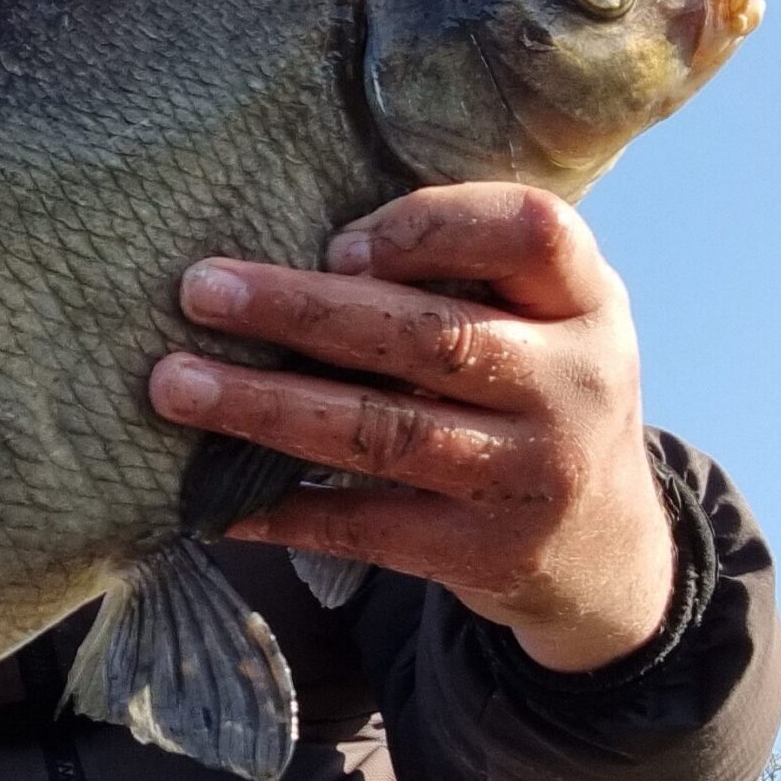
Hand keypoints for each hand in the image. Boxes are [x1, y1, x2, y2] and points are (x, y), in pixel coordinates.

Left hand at [149, 182, 675, 672]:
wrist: (606, 550)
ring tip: (175, 385)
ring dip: (268, 408)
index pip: (530, 232)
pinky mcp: (482, 553)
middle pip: (429, 336)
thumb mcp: (543, 321)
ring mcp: (530, 476)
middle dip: (301, 312)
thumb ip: (460, 277)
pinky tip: (209, 500)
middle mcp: (573, 386)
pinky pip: (366, 526)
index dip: (430, 227)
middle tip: (197, 290)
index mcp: (588, 302)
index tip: (337, 244)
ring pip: (385, 433)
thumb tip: (298, 252)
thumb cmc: (534, 395)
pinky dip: (283, 510)